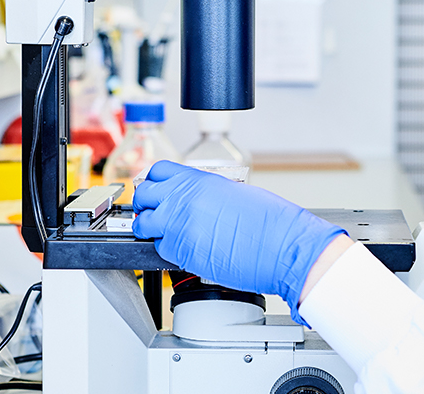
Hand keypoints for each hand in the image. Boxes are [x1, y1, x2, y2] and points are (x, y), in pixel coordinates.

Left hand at [133, 161, 346, 321]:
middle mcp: (183, 198)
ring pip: (142, 224)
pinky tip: (183, 249)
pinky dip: (165, 249)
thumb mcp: (235, 192)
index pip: (158, 171)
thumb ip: (207, 192)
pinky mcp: (181, 252)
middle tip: (151, 211)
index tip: (155, 189)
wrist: (280, 245)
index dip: (154, 182)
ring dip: (148, 228)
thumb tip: (196, 198)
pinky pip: (159, 247)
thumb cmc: (270, 220)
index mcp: (198, 180)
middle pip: (143, 194)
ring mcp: (179, 225)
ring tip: (161, 233)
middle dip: (144, 204)